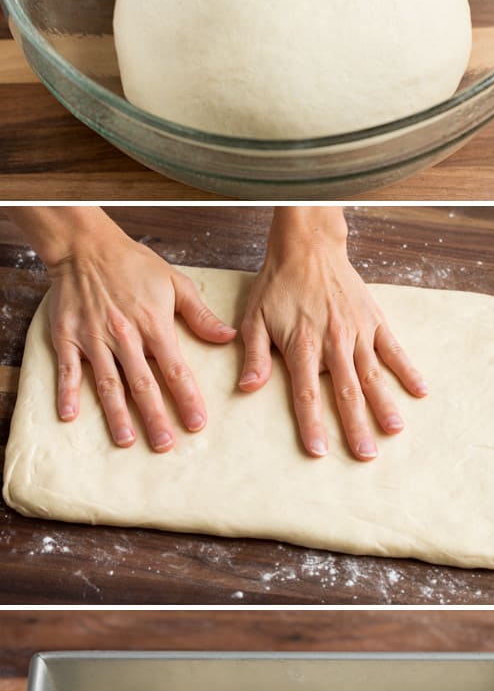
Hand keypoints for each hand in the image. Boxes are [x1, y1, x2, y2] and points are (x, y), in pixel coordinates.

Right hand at [32, 210, 235, 449]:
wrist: (86, 246)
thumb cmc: (134, 264)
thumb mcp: (176, 283)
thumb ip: (201, 315)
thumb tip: (228, 337)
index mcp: (154, 325)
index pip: (176, 370)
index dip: (187, 398)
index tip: (197, 423)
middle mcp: (124, 336)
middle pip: (143, 384)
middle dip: (155, 417)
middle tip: (165, 445)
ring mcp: (94, 338)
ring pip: (107, 383)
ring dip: (116, 414)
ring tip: (126, 440)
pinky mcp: (67, 336)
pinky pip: (67, 369)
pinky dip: (67, 393)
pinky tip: (71, 416)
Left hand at [238, 208, 425, 459]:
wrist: (308, 248)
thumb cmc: (277, 285)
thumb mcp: (254, 317)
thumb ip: (256, 355)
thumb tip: (248, 388)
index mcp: (303, 345)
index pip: (307, 394)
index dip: (313, 424)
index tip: (320, 452)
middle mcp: (334, 342)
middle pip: (346, 392)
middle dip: (356, 426)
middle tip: (366, 455)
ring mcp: (358, 332)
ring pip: (372, 375)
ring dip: (384, 404)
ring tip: (394, 430)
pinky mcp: (375, 321)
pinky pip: (394, 349)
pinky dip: (407, 370)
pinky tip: (420, 391)